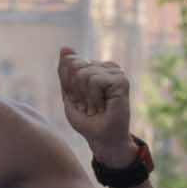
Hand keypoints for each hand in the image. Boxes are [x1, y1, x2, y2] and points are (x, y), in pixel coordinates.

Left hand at [56, 47, 134, 164]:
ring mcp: (115, 72)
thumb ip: (65, 72)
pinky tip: (103, 107)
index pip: (70, 62)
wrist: (103, 140)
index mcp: (95, 67)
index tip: (80, 101)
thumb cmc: (87, 121)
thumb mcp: (69, 95)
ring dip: (85, 98)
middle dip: (75, 91)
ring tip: (96, 108)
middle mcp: (106, 66)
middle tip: (88, 105)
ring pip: (83, 74)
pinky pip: (95, 81)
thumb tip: (65, 47)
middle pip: (75, 66)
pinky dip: (94, 99)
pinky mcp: (121, 80)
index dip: (68, 85)